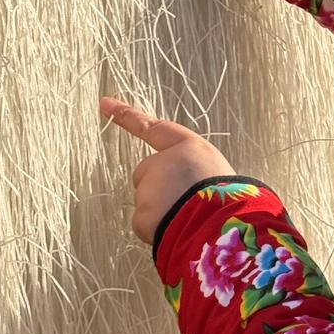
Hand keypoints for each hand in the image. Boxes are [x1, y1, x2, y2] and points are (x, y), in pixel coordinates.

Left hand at [101, 96, 235, 244]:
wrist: (222, 225)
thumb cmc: (228, 199)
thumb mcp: (216, 171)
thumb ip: (191, 171)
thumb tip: (180, 189)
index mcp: (188, 147)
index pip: (153, 128)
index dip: (127, 116)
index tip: (104, 102)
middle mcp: (163, 162)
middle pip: (147, 174)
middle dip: (159, 189)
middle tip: (187, 202)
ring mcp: (149, 188)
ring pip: (148, 203)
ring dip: (162, 211)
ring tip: (188, 218)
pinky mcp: (142, 214)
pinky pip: (146, 225)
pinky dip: (157, 231)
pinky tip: (177, 230)